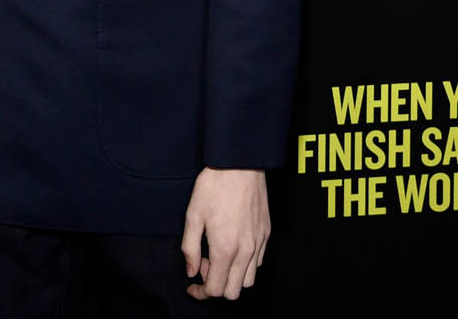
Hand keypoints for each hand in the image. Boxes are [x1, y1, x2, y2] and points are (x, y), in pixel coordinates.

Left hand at [181, 167, 268, 300]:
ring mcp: (259, 244)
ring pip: (248, 281)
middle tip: (204, 264)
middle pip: (234, 292)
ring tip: (218, 255)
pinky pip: (258, 263)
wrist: (240, 165)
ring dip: (231, 277)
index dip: (201, 292)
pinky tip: (232, 247)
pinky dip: (244, 265)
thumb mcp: (193, 215)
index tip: (192, 286)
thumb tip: (191, 271)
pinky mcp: (266, 235)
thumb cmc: (214, 186)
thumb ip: (190, 248)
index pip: (216, 289)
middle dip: (216, 286)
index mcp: (225, 248)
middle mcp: (245, 251)